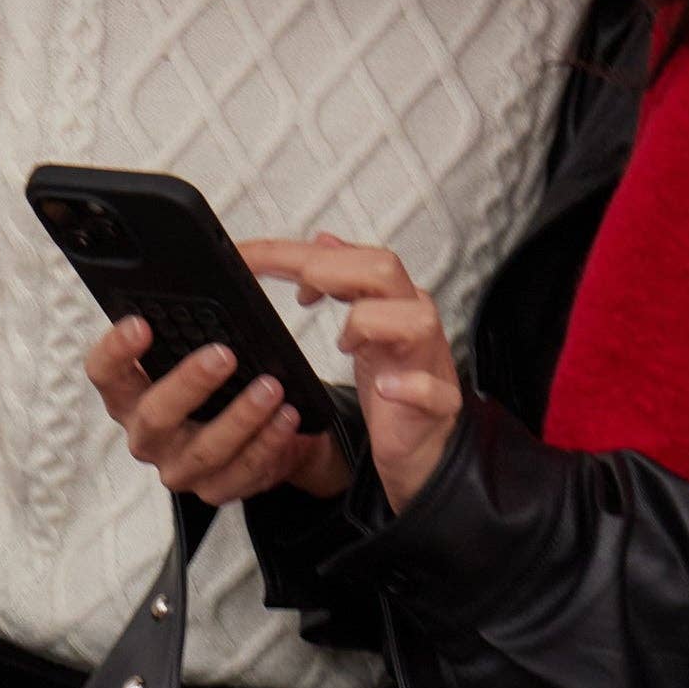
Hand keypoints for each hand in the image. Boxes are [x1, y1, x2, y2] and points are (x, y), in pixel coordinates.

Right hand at [84, 312, 345, 505]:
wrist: (262, 432)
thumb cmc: (224, 382)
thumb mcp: (203, 350)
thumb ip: (196, 324)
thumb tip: (219, 272)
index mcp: (131, 395)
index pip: (104, 374)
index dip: (115, 351)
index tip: (140, 323)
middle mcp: (148, 435)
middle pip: (154, 415)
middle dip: (189, 383)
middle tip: (223, 354)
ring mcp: (180, 467)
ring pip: (205, 448)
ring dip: (240, 416)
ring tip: (271, 387)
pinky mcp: (215, 490)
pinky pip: (241, 472)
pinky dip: (268, 443)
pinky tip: (286, 416)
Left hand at [241, 239, 459, 511]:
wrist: (417, 446)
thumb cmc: (389, 387)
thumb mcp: (358, 328)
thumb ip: (342, 283)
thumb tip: (321, 240)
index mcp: (389, 300)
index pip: (348, 257)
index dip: (295, 253)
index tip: (250, 258)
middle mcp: (412, 318)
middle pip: (385, 270)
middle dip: (333, 270)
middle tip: (297, 288)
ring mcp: (430, 360)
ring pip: (415, 319)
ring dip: (369, 322)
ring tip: (344, 344)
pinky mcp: (438, 404)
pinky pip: (433, 390)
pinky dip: (410, 386)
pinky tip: (383, 389)